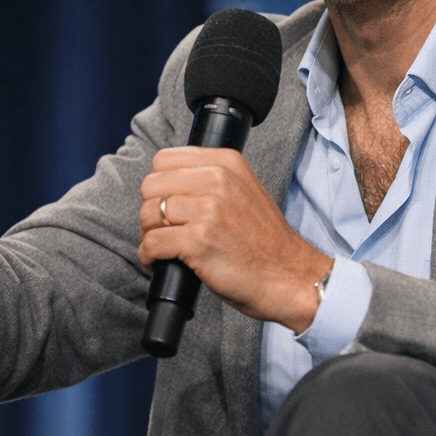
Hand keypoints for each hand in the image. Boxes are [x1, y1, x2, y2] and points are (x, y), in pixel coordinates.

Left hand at [138, 147, 331, 332]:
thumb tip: (167, 184)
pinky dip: (148, 256)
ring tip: (162, 248)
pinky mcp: (199, 241)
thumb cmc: (264, 243)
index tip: (167, 204)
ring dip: (147, 235)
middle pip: (151, 184)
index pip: (164, 159)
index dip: (160, 185)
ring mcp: (209, 210)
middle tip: (161, 229)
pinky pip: (152, 242)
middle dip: (149, 210)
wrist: (289, 277)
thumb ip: (210, 179)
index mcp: (226, 162)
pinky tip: (159, 263)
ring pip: (147, 213)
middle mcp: (218, 179)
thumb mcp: (244, 191)